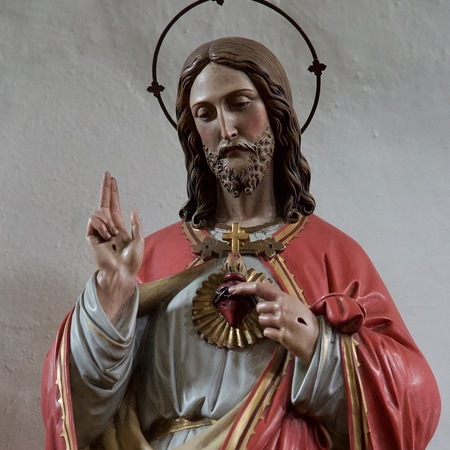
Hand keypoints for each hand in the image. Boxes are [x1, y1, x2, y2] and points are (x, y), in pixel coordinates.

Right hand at [86, 172, 143, 323]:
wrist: (122, 272)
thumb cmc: (132, 260)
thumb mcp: (139, 240)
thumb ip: (136, 225)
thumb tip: (133, 210)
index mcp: (118, 227)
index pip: (114, 206)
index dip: (113, 193)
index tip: (112, 179)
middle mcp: (107, 227)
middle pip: (104, 203)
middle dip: (106, 188)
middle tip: (107, 173)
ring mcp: (98, 231)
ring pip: (99, 212)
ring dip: (108, 221)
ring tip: (112, 234)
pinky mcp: (90, 236)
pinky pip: (94, 220)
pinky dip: (102, 225)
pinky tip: (106, 235)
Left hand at [229, 281, 318, 363]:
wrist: (319, 340)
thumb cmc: (305, 322)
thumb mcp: (294, 305)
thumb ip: (278, 300)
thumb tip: (261, 298)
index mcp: (285, 297)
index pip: (260, 287)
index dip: (244, 287)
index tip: (232, 290)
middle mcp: (282, 306)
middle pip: (259, 308)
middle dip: (264, 314)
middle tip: (277, 319)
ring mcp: (282, 321)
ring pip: (261, 320)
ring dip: (268, 325)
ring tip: (282, 327)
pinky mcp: (282, 335)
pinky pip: (266, 333)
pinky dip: (272, 335)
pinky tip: (283, 335)